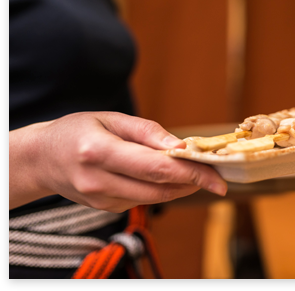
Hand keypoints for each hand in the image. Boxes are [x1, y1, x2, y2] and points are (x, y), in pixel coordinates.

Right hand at [9, 112, 227, 211]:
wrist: (43, 159)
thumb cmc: (79, 131)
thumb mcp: (112, 119)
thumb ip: (148, 133)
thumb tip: (181, 146)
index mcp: (99, 152)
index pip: (156, 168)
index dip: (192, 173)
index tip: (219, 178)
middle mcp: (99, 181)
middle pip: (160, 188)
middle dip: (194, 181)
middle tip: (217, 172)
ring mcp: (101, 200)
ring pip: (156, 197)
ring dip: (181, 186)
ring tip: (197, 170)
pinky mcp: (106, 208)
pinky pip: (144, 200)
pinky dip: (162, 188)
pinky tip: (167, 175)